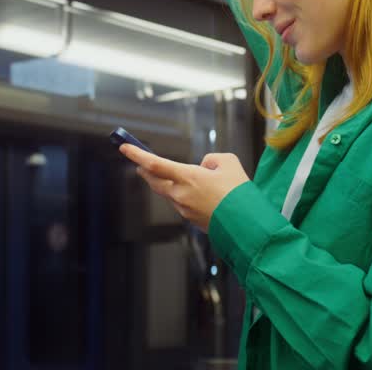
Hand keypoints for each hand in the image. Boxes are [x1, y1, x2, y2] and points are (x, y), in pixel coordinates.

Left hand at [121, 145, 249, 231]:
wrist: (247, 225)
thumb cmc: (239, 193)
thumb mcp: (229, 162)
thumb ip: (211, 159)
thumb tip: (203, 167)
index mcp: (187, 177)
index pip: (154, 164)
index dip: (137, 154)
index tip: (124, 147)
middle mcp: (180, 194)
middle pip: (154, 180)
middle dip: (146, 170)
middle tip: (140, 163)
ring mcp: (184, 209)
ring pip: (168, 192)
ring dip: (169, 183)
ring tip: (184, 176)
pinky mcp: (191, 220)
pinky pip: (181, 203)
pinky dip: (184, 195)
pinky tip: (200, 194)